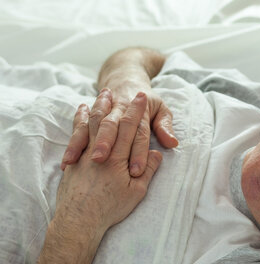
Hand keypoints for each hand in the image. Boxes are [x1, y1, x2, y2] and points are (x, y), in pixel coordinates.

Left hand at [55, 89, 161, 239]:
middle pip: (112, 121)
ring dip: (99, 107)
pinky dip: (81, 120)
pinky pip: (78, 133)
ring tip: (104, 93)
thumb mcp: (136, 193)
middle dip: (120, 105)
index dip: (137, 111)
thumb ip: (148, 170)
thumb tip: (157, 152)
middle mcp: (102, 152)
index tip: (142, 97)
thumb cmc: (110, 208)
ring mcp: (86, 154)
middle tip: (125, 90)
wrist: (79, 221)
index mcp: (120, 159)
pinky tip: (83, 110)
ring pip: (93, 123)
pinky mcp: (75, 160)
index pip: (131, 128)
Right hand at [60, 88, 176, 176]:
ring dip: (85, 143)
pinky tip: (68, 161)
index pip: (139, 134)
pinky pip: (79, 129)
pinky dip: (72, 144)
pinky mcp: (91, 117)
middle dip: (106, 143)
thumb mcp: (161, 110)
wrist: (125, 77)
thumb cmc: (147, 101)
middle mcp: (119, 110)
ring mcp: (103, 112)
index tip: (136, 171)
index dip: (138, 152)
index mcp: (139, 111)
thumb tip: (172, 143)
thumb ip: (164, 127)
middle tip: (101, 160)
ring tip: (79, 161)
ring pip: (93, 126)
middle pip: (112, 127)